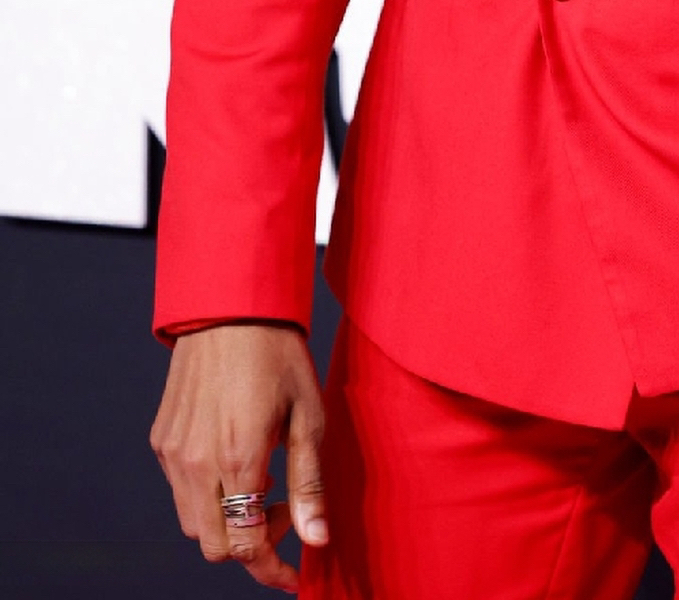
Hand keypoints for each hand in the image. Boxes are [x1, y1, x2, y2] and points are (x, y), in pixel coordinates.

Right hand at [150, 323, 326, 590]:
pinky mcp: (161, 439)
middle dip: (251, 546)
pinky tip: (237, 461)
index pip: (246, 546)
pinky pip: (179, 491)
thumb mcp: (308, 415)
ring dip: (227, 522)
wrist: (231, 305)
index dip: (271, 570)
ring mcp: (173, 452)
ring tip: (264, 483)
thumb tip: (317, 541)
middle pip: (215, 546)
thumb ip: (309, 484)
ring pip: (192, 524)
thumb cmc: (279, 354)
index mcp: (237, 458)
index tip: (294, 575)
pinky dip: (207, 495)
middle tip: (285, 512)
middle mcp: (196, 463)